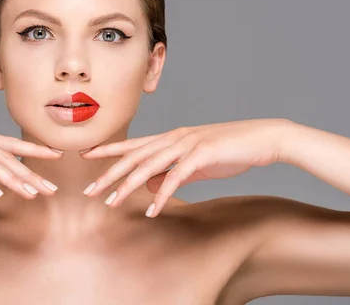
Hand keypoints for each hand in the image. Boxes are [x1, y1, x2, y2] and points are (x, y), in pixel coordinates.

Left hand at [80, 118, 293, 216]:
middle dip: (108, 174)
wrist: (264, 138)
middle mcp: (174, 138)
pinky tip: (152, 210)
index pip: (133, 144)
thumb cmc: (231, 149)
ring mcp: (186, 144)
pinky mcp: (202, 155)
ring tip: (111, 203)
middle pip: (133, 157)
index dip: (108, 150)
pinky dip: (162, 195)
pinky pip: (176, 177)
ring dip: (127, 186)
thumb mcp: (195, 163)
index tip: (86, 156)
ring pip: (148, 166)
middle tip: (88, 191)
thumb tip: (148, 185)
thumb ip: (171, 172)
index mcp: (171, 138)